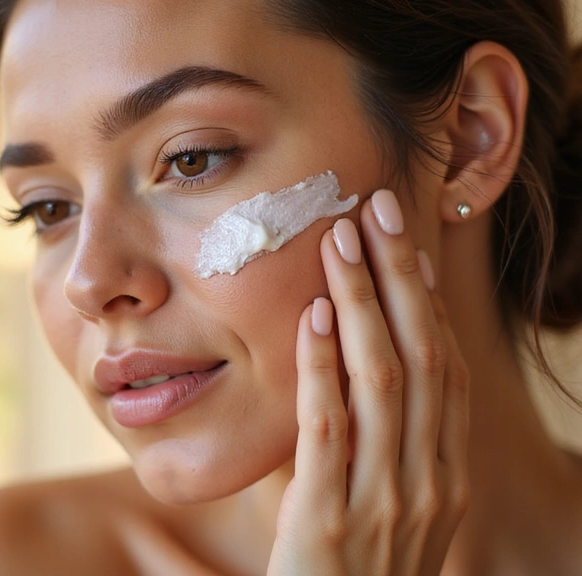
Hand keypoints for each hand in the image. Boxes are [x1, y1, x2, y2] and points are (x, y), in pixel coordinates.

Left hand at [267, 189, 470, 574]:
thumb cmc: (355, 568)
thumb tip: (352, 363)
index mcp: (442, 472)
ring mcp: (383, 501)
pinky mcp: (326, 522)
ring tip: (342, 240)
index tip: (405, 241)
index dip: (425, 299)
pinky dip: (323, 368)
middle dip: (400, 277)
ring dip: (362, 303)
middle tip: (379, 208)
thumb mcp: (389, 505)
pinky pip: (330, 429)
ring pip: (383, 380)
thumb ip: (384, 444)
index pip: (445, 367)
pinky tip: (312, 316)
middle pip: (423, 355)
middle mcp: (426, 480)